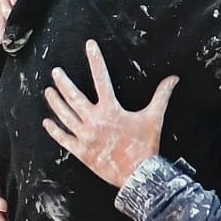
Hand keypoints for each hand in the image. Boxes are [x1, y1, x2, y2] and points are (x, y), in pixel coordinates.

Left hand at [40, 40, 174, 189]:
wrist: (138, 174)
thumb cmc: (146, 145)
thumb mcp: (154, 118)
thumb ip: (161, 96)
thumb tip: (174, 78)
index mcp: (111, 110)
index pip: (101, 79)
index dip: (96, 60)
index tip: (90, 45)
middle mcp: (94, 120)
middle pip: (74, 97)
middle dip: (63, 82)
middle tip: (56, 72)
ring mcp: (85, 136)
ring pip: (65, 116)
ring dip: (55, 102)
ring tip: (48, 91)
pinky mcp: (81, 151)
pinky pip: (64, 139)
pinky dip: (55, 130)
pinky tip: (47, 122)